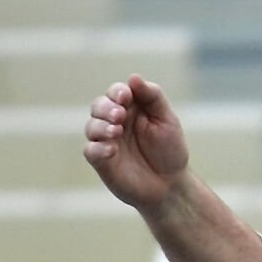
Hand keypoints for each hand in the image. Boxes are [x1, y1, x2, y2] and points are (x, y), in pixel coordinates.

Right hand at [83, 75, 191, 210]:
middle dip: (107, 108)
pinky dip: (98, 147)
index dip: (117, 92)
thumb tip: (133, 77)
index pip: (116, 92)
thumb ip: (152, 96)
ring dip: (101, 125)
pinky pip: (90, 150)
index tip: (126, 97)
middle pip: (99, 106)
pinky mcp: (102, 161)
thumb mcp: (166, 119)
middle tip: (120, 115)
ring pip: (91, 126)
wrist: (171, 185)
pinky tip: (111, 149)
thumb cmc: (169, 150)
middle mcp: (115, 122)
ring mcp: (107, 141)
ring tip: (116, 131)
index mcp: (130, 108)